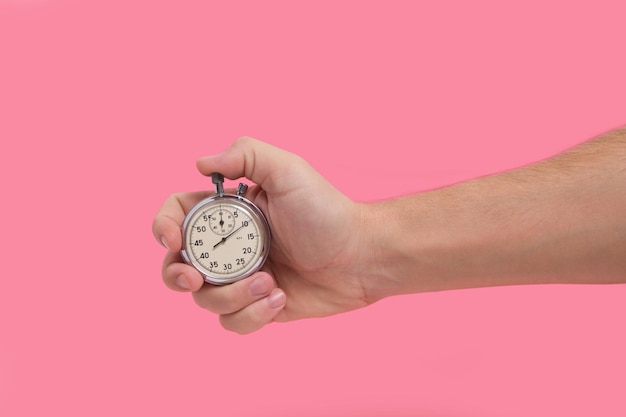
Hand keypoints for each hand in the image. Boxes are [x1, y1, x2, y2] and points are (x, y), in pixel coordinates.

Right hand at [152, 137, 369, 333]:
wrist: (362, 257)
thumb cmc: (327, 211)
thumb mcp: (288, 170)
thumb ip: (245, 154)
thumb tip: (199, 163)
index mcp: (230, 213)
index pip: (177, 215)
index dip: (163, 227)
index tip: (175, 241)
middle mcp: (231, 246)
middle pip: (177, 266)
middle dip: (177, 276)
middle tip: (196, 279)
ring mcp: (243, 278)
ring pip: (205, 300)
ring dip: (231, 296)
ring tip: (269, 282)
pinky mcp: (259, 307)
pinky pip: (232, 322)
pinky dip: (252, 314)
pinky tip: (280, 298)